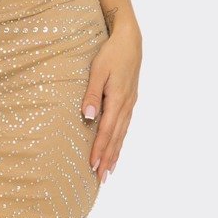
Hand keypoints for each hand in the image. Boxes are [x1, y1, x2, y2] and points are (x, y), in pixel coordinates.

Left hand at [82, 16, 141, 183]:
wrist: (130, 40)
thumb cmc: (111, 53)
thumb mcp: (97, 70)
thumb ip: (92, 94)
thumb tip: (88, 117)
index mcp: (117, 99)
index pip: (106, 131)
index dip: (100, 150)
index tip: (93, 166)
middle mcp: (126, 105)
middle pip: (116, 137)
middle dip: (108, 158)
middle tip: (101, 178)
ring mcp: (130, 103)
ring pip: (122, 133)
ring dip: (115, 152)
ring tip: (109, 169)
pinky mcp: (130, 99)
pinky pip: (125, 125)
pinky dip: (120, 139)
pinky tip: (117, 145)